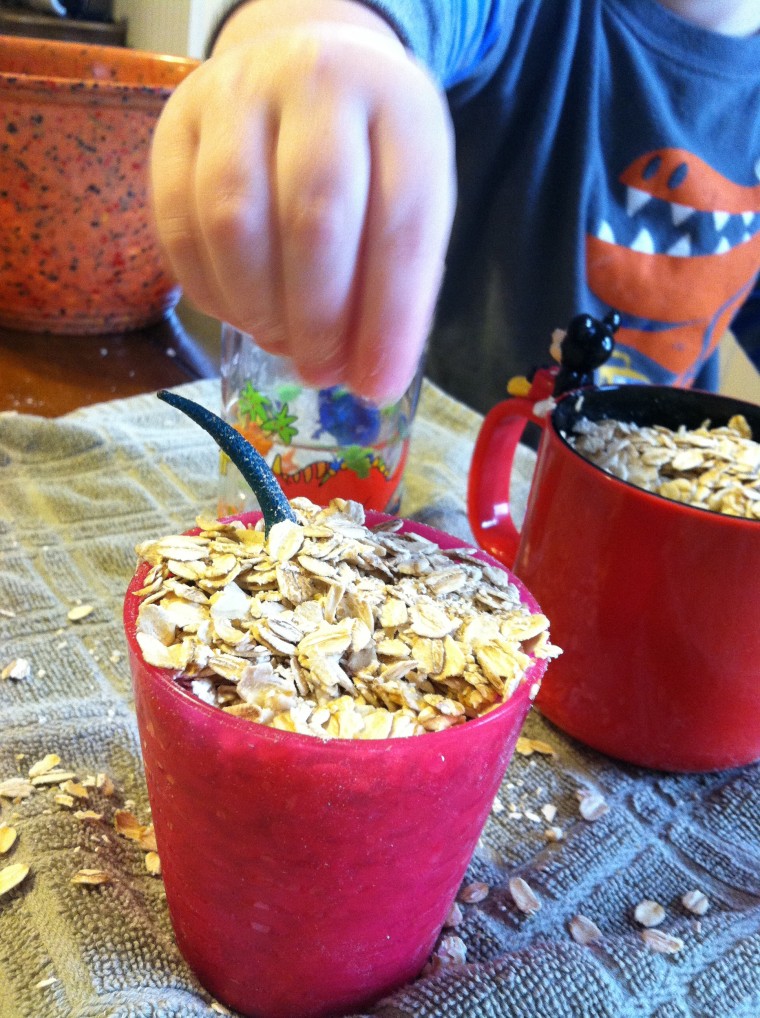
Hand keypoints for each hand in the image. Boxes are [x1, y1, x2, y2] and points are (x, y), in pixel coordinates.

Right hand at [150, 1, 455, 401]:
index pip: (402, 223)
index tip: (376, 383)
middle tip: (320, 370)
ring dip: (258, 309)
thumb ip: (396, 280)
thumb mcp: (408, 197)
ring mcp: (234, 96)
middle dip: (318, 318)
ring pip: (233, 221)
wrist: (302, 64)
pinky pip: (178, 225)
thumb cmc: (366, 153)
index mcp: (399, 106)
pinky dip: (210, 290)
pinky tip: (240, 311)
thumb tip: (366, 379)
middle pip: (313, 217)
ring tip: (281, 341)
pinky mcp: (172, 124)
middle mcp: (315, 83)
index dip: (390, 317)